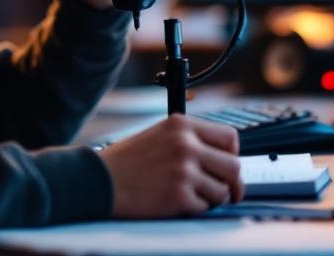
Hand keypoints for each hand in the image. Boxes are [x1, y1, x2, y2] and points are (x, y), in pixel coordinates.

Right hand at [97, 114, 242, 217]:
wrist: (99, 181)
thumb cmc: (127, 162)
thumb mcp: (159, 135)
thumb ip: (190, 140)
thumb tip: (222, 159)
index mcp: (182, 125)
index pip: (230, 137)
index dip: (232, 155)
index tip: (226, 166)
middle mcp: (186, 144)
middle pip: (234, 166)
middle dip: (232, 183)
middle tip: (228, 192)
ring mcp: (183, 170)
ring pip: (222, 190)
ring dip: (211, 198)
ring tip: (191, 195)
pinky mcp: (178, 195)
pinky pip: (204, 207)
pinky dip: (193, 209)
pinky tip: (175, 202)